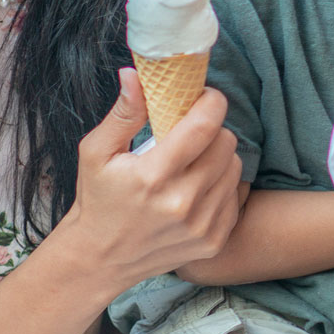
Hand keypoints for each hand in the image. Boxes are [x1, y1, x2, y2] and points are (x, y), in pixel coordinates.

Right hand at [62, 69, 249, 285]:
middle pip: (226, 143)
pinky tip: (198, 188)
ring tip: (193, 162)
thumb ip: (123, 114)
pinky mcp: (214, 241)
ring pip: (235, 168)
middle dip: (213, 129)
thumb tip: (135, 74)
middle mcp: (182, 203)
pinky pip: (236, 195)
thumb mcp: (96, 153)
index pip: (204, 126)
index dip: (211, 102)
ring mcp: (201, 225)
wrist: (101, 258)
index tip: (203, 97)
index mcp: (153, 177)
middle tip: (192, 132)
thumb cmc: (98, 199)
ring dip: (219, 157)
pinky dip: (222, 185)